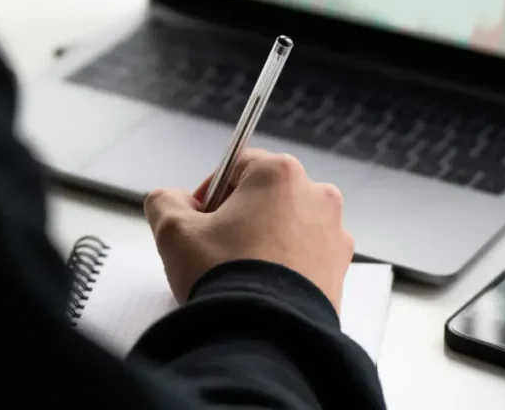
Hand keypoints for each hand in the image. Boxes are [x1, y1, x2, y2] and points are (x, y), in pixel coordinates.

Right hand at [143, 148, 353, 311]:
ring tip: (240, 272)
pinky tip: (262, 287)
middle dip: (240, 216)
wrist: (264, 338)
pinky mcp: (340, 269)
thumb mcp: (174, 232)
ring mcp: (334, 233)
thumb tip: (169, 200)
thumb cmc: (226, 279)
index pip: (237, 166)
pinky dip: (286, 265)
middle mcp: (316, 196)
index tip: (198, 218)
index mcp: (280, 174)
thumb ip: (164, 201)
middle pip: (266, 195)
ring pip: (288, 225)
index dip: (210, 192)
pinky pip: (306, 256)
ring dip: (264, 240)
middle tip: (216, 248)